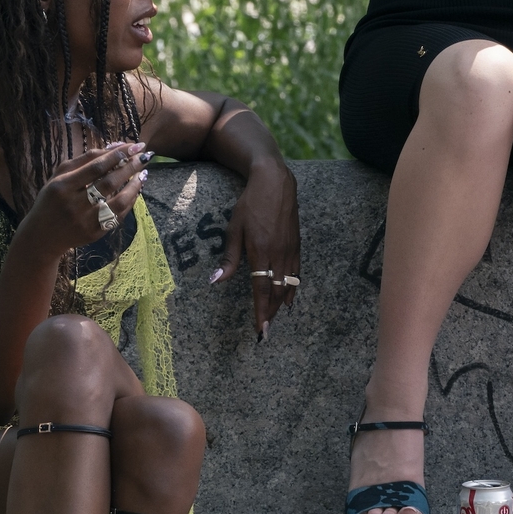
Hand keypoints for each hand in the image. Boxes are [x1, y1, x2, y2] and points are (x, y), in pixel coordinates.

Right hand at [20, 142, 147, 256]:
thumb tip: (114, 147)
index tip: (134, 145)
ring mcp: (86, 221)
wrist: (42, 237)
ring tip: (143, 173)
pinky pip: (118, 215)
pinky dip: (130, 201)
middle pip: (109, 182)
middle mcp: (74, 204)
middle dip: (131, 166)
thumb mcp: (58, 176)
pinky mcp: (95, 233)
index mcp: (63, 186)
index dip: (118, 155)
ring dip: (135, 186)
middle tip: (145, 155)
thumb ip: (84, 160)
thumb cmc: (52, 200)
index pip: (96, 167)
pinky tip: (135, 190)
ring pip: (118, 201)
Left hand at [212, 161, 301, 339]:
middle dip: (272, 312)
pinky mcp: (297, 244)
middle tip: (266, 330)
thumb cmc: (250, 204)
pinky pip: (297, 273)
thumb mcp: (234, 229)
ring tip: (276, 317)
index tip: (259, 329)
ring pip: (288, 284)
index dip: (261, 311)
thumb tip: (215, 281)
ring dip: (282, 303)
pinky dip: (293, 288)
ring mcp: (290, 250)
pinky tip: (291, 297)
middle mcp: (279, 254)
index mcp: (261, 252)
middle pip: (277, 291)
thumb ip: (229, 258)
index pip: (261, 289)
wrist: (275, 183)